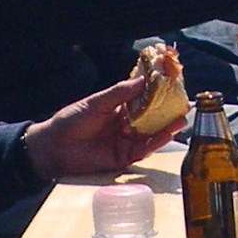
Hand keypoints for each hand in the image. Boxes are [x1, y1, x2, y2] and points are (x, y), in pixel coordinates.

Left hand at [27, 67, 183, 178]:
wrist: (54, 148)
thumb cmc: (71, 121)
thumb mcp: (96, 103)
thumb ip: (120, 93)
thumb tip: (144, 79)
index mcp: (118, 107)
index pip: (142, 98)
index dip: (157, 92)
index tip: (172, 83)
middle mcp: (125, 124)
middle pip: (151, 117)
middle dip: (167, 111)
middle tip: (184, 102)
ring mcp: (125, 141)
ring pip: (151, 134)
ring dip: (167, 127)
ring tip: (181, 118)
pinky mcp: (123, 158)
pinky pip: (143, 150)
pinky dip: (156, 142)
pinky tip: (167, 134)